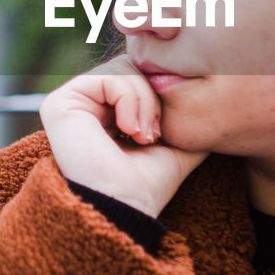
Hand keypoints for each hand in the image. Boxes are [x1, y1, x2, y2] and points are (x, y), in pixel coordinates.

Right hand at [39, 56, 207, 217]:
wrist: (126, 207)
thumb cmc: (146, 185)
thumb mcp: (175, 145)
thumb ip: (188, 121)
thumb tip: (215, 104)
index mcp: (102, 112)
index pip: (137, 76)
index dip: (158, 95)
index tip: (161, 133)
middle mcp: (82, 105)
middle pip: (131, 67)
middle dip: (152, 98)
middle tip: (153, 134)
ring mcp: (69, 103)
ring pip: (122, 70)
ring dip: (144, 102)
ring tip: (142, 137)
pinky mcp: (59, 103)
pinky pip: (108, 78)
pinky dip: (130, 101)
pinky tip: (128, 131)